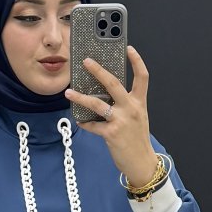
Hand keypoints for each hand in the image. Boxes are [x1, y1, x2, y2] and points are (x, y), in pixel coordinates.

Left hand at [64, 45, 157, 185]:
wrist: (142, 162)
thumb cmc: (137, 139)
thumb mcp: (137, 117)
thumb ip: (126, 104)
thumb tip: (107, 95)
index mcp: (139, 102)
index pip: (142, 77)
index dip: (137, 61)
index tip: (129, 48)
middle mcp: (131, 109)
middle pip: (113, 83)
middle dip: (98, 71)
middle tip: (86, 61)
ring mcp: (121, 121)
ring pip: (97, 104)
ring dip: (80, 98)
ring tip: (69, 93)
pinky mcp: (111, 134)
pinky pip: (93, 125)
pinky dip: (85, 123)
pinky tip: (80, 121)